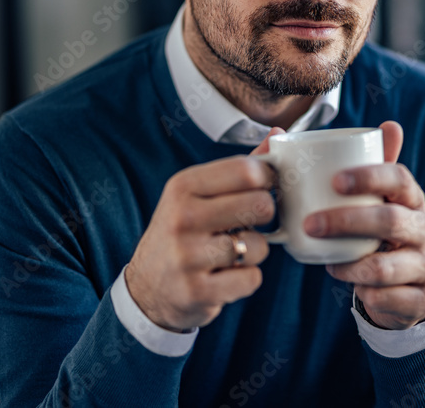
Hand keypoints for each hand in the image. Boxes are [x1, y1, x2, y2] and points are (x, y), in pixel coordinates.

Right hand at [124, 128, 284, 330]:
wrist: (147, 288)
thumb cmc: (183, 233)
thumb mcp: (198, 194)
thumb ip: (239, 168)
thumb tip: (278, 134)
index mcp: (183, 186)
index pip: (247, 170)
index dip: (268, 179)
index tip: (265, 188)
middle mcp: (182, 217)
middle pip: (260, 205)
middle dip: (264, 216)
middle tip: (249, 222)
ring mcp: (188, 256)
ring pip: (259, 246)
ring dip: (254, 251)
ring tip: (233, 252)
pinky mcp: (197, 291)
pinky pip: (251, 278)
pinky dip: (246, 279)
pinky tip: (226, 275)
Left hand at [305, 120, 424, 329]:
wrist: (405, 287)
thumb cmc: (378, 234)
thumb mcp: (373, 200)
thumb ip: (360, 166)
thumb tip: (347, 127)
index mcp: (412, 198)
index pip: (400, 178)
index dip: (369, 176)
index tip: (334, 180)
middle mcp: (424, 228)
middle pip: (390, 220)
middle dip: (347, 221)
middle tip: (311, 224)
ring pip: (387, 265)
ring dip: (350, 265)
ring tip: (327, 263)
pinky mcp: (420, 298)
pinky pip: (390, 298)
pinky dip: (366, 294)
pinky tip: (351, 286)